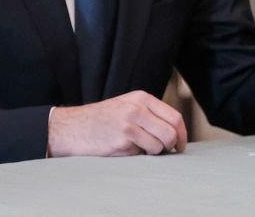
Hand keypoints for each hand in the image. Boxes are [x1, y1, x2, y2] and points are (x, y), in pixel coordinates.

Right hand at [47, 90, 186, 157]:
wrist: (72, 127)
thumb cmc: (101, 119)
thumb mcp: (126, 105)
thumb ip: (149, 114)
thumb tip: (175, 132)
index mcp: (141, 98)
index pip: (174, 116)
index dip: (182, 134)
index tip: (181, 145)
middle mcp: (137, 109)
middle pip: (170, 132)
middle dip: (172, 146)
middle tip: (165, 152)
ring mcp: (129, 125)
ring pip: (159, 146)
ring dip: (153, 153)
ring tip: (138, 148)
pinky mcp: (122, 141)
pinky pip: (142, 155)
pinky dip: (137, 156)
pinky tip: (123, 149)